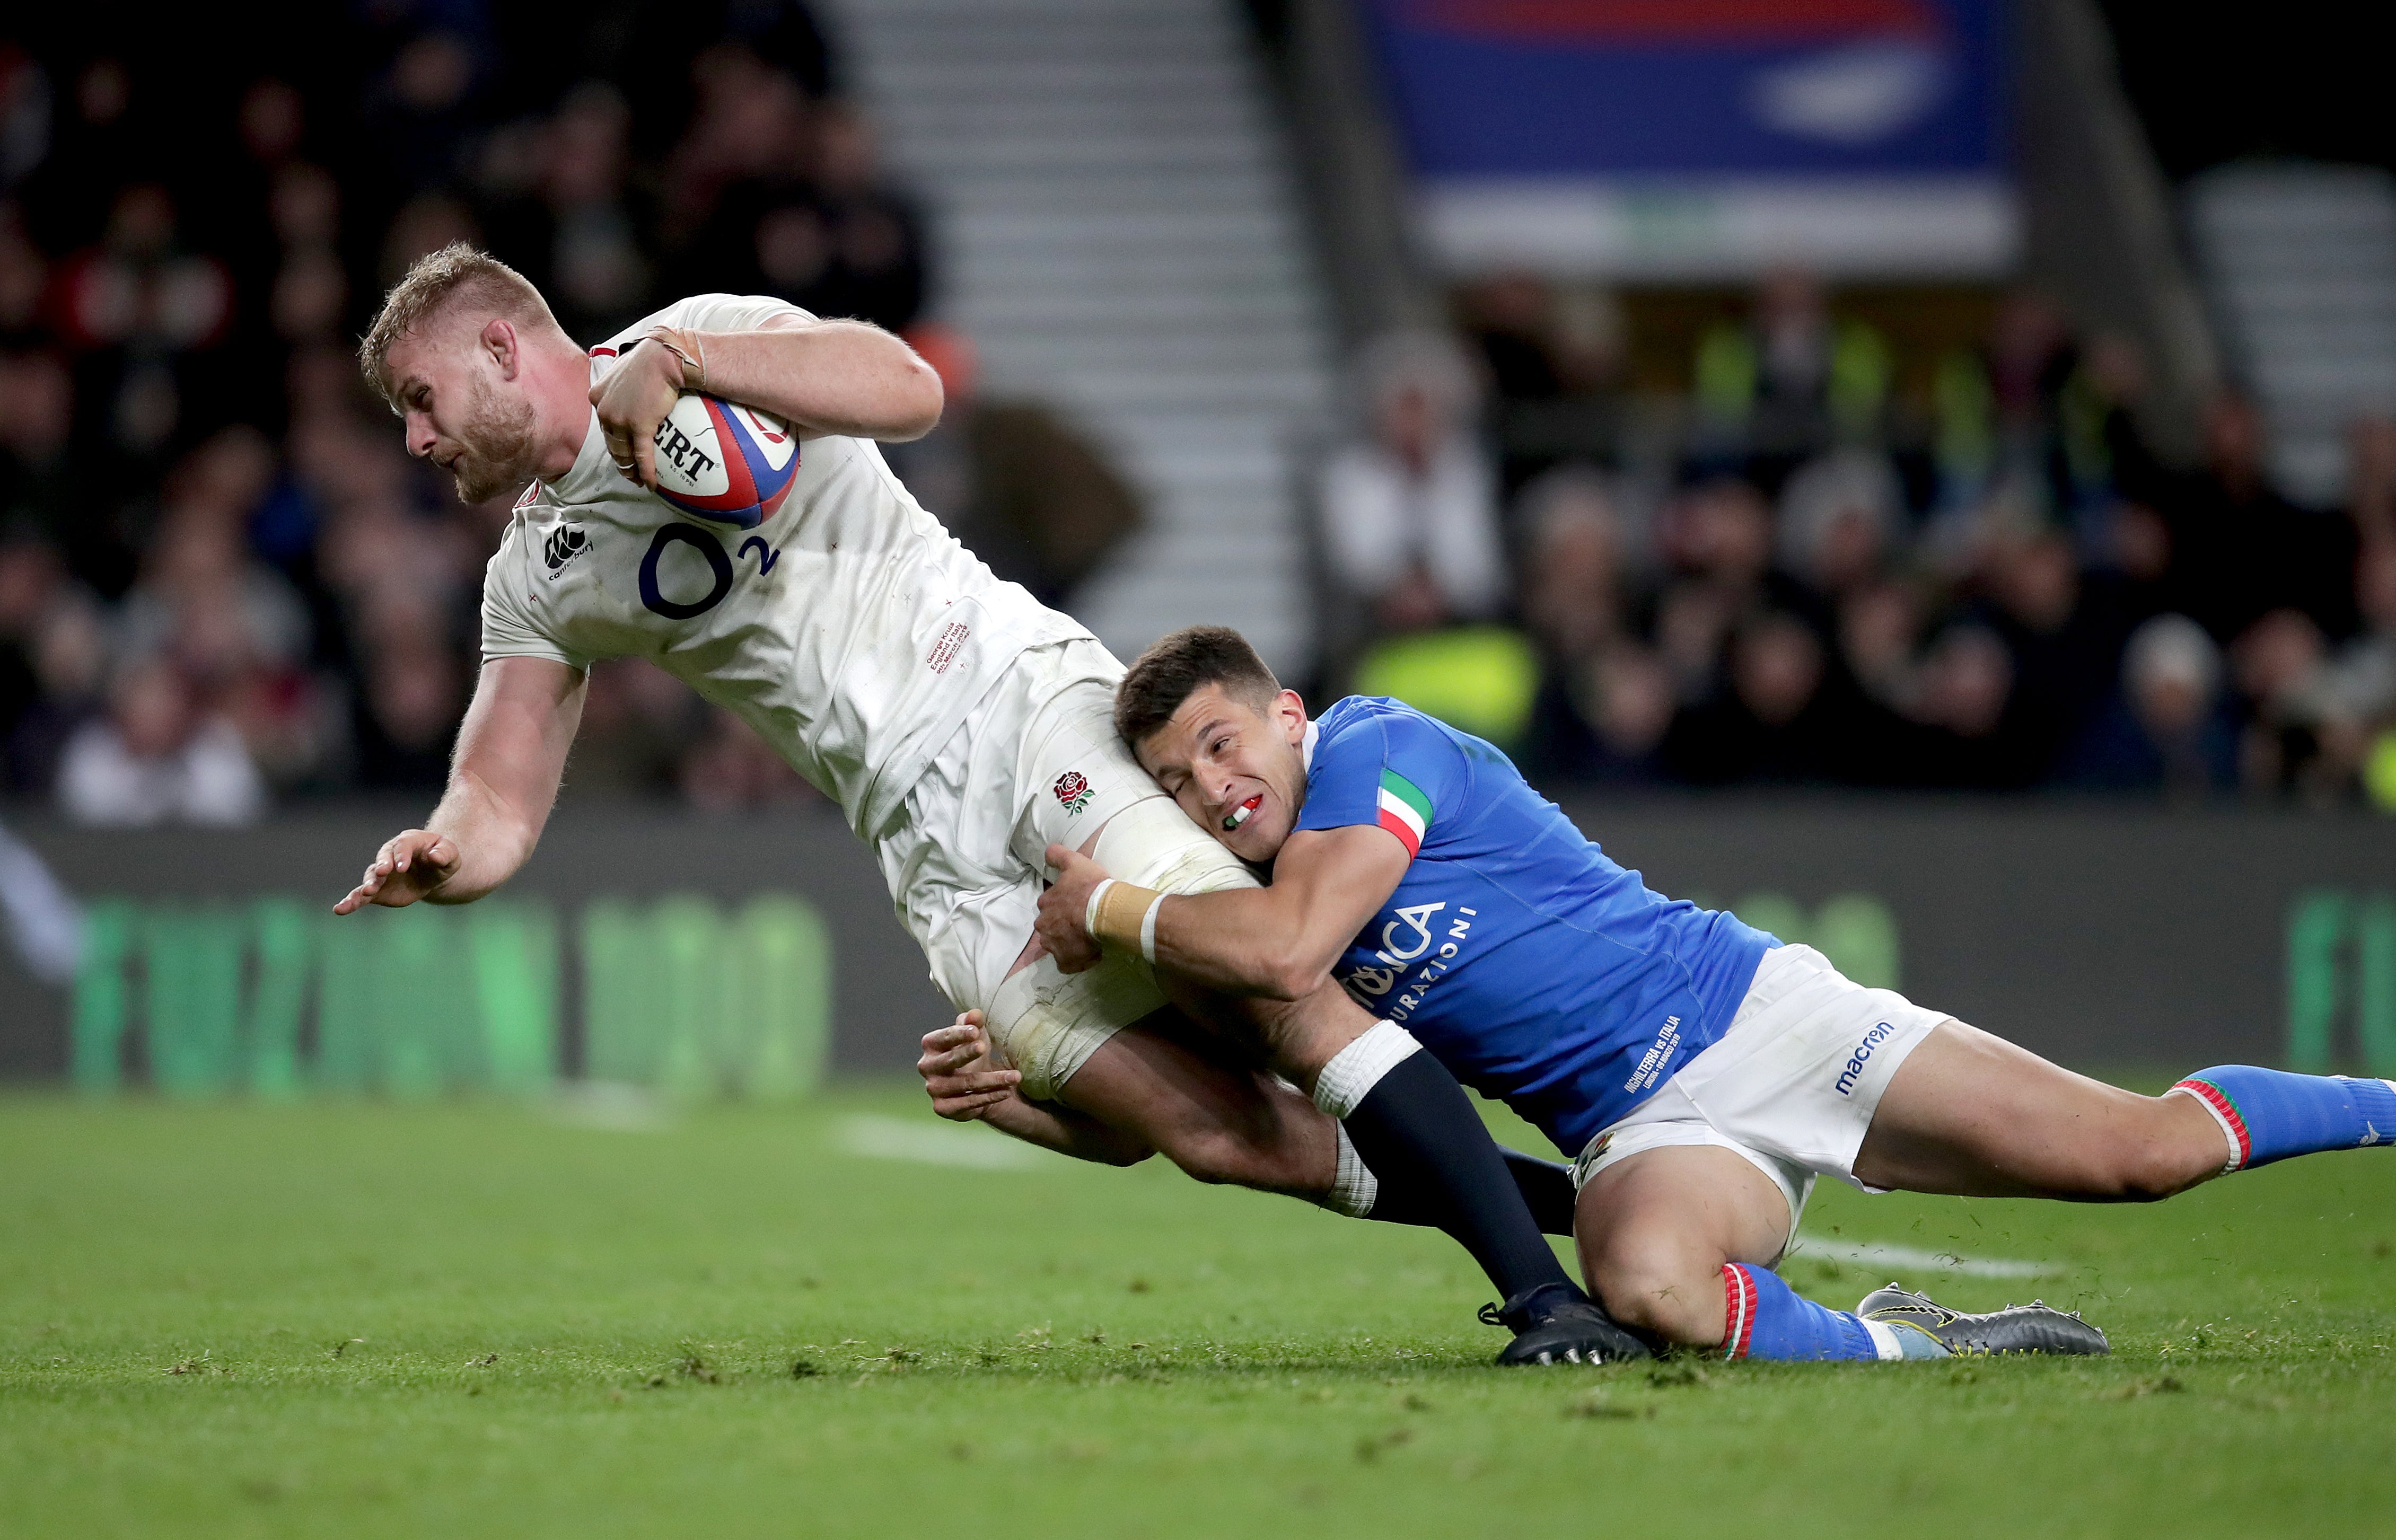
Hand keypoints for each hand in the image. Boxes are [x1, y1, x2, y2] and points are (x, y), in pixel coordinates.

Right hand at [333, 829, 460, 913]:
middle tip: (382, 872)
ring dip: (369, 883)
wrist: (432, 871)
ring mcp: (382, 872)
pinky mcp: (377, 890)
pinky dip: (351, 901)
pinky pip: (361, 895)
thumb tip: (435, 856)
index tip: (403, 867)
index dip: (402, 855)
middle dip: (383, 864)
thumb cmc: (442, 859)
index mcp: (409, 842)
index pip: (403, 845)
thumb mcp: (450, 856)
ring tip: (367, 891)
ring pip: (371, 876)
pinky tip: (339, 909)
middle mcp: (391, 854)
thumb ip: (445, 854)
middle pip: (384, 857)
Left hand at [588, 336, 684, 490]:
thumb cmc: (649, 360)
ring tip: (639, 480)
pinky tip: (651, 483)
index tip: (623, 452)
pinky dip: (646, 472)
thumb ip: (620, 386)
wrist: (663, 357)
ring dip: (631, 470)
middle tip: (630, 473)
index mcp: (598, 397)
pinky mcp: (639, 425)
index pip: (604, 427)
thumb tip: (628, 393)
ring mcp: (621, 419)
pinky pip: (642, 455)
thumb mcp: (624, 372)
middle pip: (611, 443)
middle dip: (621, 461)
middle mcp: (605, 410)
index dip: (614, 442)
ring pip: (623, 453)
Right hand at [917, 1011, 1020, 1120]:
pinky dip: (990, 1097)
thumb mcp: (976, 1036)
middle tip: (984, 1047)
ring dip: (993, 1080)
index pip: (943, 1038)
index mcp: (931, 1045)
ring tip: (1016, 1076)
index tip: (976, 1032)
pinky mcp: (942, 1108)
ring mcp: (933, 1089)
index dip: (959, 1034)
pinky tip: (1006, 1091)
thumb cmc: (972, 1053)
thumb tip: (975, 1014)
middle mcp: (927, 1067)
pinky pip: (969, 1102)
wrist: (973, 1084)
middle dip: (967, 1054)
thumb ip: (973, 1023)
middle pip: (949, 1060)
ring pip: (965, 1084)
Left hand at [1034, 844, 1109, 973]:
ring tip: (1087, 939)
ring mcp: (1053, 944)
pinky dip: (1075, 962)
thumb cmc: (1089, 886)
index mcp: (1045, 903)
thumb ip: (1058, 855)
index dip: (1062, 906)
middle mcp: (1044, 925)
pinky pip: (1066, 964)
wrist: (1104, 911)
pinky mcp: (1065, 960)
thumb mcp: (1074, 862)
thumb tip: (1047, 852)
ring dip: (1068, 944)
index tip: (1075, 906)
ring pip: (1057, 945)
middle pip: (1050, 927)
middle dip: (1062, 927)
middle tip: (1082, 924)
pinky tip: (1088, 955)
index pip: (1048, 906)